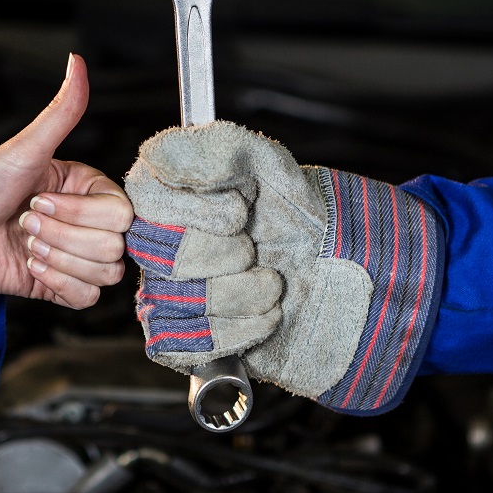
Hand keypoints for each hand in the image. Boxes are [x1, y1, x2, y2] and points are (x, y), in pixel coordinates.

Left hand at [0, 54, 132, 307]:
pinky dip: (59, 285)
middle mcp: (90, 223)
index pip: (121, 215)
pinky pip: (87, 299)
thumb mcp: (26, 148)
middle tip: (26, 223)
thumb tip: (77, 62)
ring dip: (59, 261)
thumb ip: (62, 110)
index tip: (40, 201)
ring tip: (26, 245)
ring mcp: (79, 256)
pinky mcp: (63, 286)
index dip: (79, 215)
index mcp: (91, 190)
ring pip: (105, 274)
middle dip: (63, 238)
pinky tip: (31, 266)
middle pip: (114, 248)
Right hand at [125, 122, 443, 414]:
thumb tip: (160, 151)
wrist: (348, 279)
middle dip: (223, 253)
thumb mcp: (272, 167)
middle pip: (159, 254)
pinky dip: (233, 331)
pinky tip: (266, 317)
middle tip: (258, 248)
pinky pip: (180, 344)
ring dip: (239, 294)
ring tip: (273, 284)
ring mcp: (173, 296)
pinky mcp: (188, 343)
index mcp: (176, 200)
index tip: (238, 211)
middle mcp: (166, 247)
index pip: (143, 200)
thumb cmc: (309, 221)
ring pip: (174, 302)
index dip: (189, 210)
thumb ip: (219, 148)